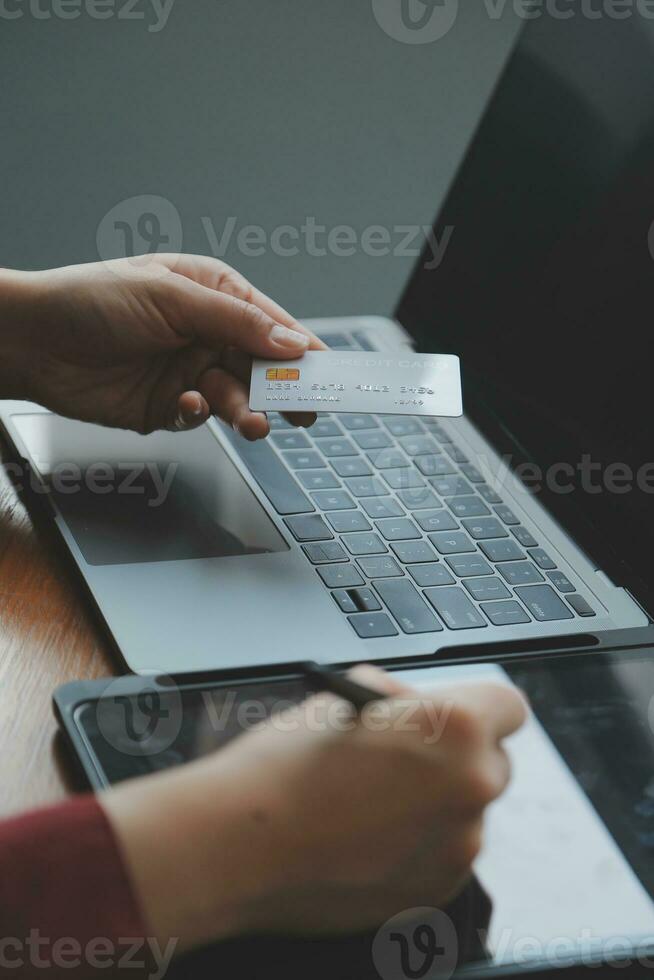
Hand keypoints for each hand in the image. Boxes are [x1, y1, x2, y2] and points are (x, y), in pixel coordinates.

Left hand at [0, 257, 324, 437]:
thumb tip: (291, 343)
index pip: (270, 324)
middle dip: (283, 388)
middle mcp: (205, 333)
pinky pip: (199, 416)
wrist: (32, 343)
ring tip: (253, 422)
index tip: (331, 374)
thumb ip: (235, 321)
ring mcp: (187, 371)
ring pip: (236, 396)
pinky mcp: (166, 406)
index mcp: (213, 294)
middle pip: (261, 366)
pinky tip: (184, 403)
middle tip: (306, 409)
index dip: (302, 350)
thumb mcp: (171, 297)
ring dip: (247, 410)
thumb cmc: (92, 299)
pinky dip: (198, 414)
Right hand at [102, 666, 525, 953]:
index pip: (508, 707)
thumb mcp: (346, 697)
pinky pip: (441, 856)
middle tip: (406, 758)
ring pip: (463, 814)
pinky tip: (363, 839)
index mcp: (456, 728)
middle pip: (492, 762)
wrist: (241, 844)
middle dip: (456, 758)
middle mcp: (471, 788)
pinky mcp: (435, 892)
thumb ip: (399, 700)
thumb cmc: (286, 765)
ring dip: (433, 805)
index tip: (456, 716)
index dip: (478, 708)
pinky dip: (415, 847)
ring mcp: (458, 847)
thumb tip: (412, 709)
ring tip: (368, 804)